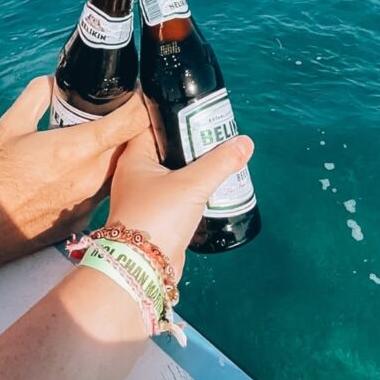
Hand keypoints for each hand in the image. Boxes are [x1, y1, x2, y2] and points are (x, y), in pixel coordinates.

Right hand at [0, 76, 148, 283]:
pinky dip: (97, 175)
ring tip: (94, 137)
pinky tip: (75, 169)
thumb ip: (37, 97)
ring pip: (117, 169)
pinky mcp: (80, 222)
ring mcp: (88, 204)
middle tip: (113, 111)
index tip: (137, 94)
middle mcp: (91, 179)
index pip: (132, 124)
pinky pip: (101, 190)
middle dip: (127, 127)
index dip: (140, 105)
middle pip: (129, 146)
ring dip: (113, 152)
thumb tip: (53, 82)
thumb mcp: (7, 126)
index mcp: (76, 150)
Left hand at [106, 128, 253, 281]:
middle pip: (166, 148)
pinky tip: (210, 187)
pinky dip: (192, 189)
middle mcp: (136, 175)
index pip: (152, 124)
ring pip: (173, 173)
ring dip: (193, 168)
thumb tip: (244, 143)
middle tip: (215, 135)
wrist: (142, 268)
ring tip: (219, 158)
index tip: (198, 112)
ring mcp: (145, 196)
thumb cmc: (157, 219)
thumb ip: (220, 163)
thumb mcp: (193, 185)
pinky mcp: (156, 216)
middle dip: (190, 143)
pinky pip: (177, 195)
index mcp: (135, 159)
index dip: (174, 116)